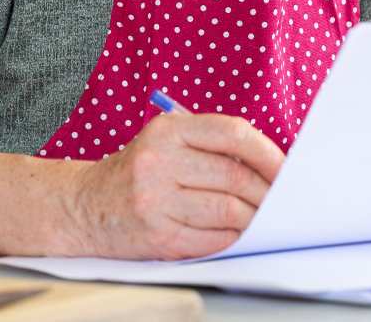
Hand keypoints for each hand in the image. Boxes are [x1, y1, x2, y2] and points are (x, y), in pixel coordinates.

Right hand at [61, 112, 284, 260]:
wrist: (82, 206)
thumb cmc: (136, 171)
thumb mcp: (165, 141)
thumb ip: (211, 145)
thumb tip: (270, 166)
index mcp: (168, 130)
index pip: (233, 133)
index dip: (268, 152)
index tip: (287, 168)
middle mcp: (159, 162)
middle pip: (235, 176)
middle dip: (268, 192)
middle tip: (282, 200)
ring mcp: (156, 201)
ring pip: (228, 211)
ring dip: (255, 218)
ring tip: (264, 218)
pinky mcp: (157, 236)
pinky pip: (213, 239)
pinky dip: (233, 238)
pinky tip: (237, 233)